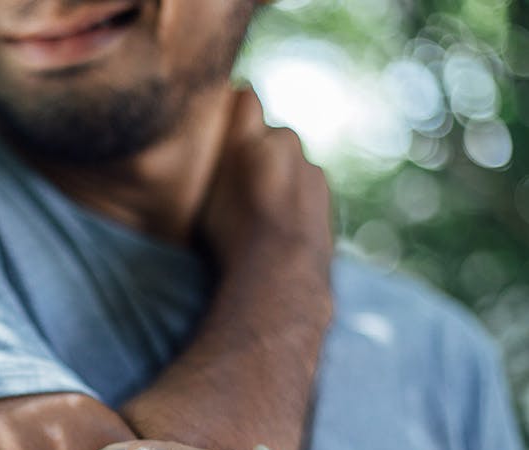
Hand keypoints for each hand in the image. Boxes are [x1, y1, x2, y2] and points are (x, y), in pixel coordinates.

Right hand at [195, 86, 333, 291]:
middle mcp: (284, 141)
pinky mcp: (324, 190)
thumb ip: (212, 158)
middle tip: (239, 185)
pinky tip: (279, 222)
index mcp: (252, 137)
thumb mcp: (205, 195)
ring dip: (278, 175)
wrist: (281, 270)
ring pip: (289, 161)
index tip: (224, 127)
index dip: (234, 110)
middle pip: (270, 134)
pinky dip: (294, 195)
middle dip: (258, 150)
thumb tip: (210, 132)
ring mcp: (309, 165)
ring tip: (259, 210)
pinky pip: (304, 183)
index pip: (245, 98)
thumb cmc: (231, 234)